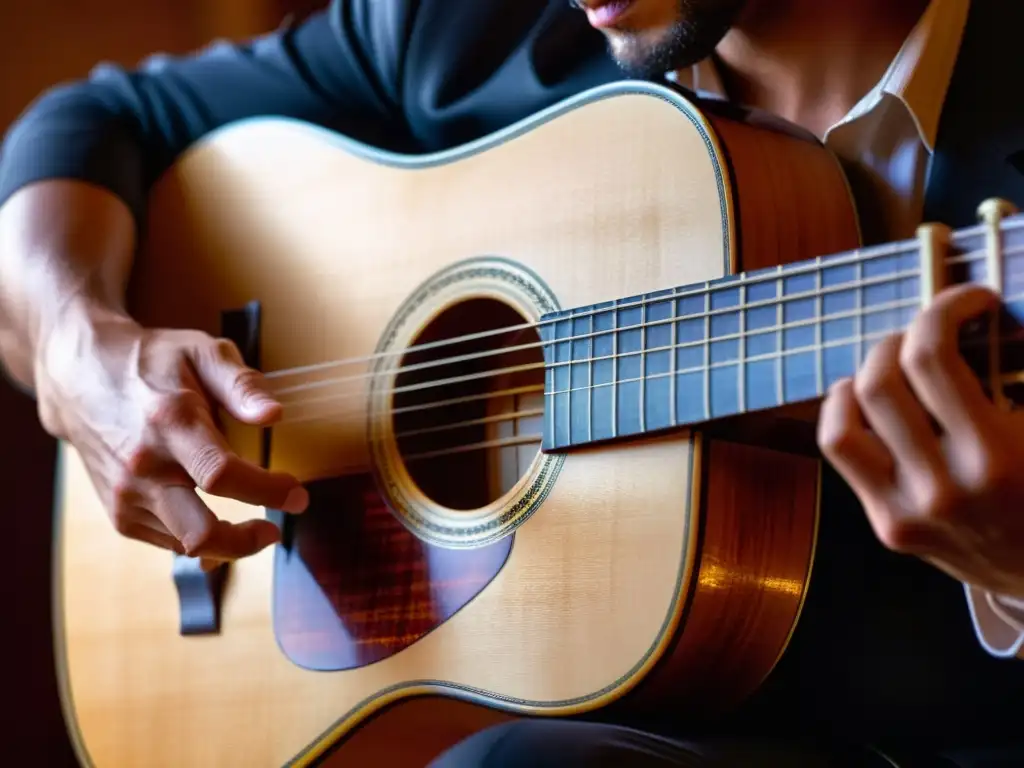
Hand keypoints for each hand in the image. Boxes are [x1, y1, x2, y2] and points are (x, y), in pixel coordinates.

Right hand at [35, 300, 307, 561]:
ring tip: (251, 524)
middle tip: (274, 529)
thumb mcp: (202, 352)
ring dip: (226, 543)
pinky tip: (213, 516)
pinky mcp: (118, 512)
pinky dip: (197, 537)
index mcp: (170, 423)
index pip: (222, 475)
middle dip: (247, 541)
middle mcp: (143, 466)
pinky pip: (168, 541)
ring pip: (187, 544)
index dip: (267, 492)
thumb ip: (242, 385)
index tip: (298, 495)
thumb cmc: (152, 362)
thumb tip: (274, 414)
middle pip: (201, 531)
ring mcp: (126, 494)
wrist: (80, 375)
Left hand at [817, 284, 1023, 597]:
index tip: (970, 298)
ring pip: (844, 418)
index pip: (932, 358)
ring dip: (867, 374)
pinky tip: (866, 399)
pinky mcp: (888, 528)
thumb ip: (1019, 370)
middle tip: (934, 333)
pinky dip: (843, 411)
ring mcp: (906, 513)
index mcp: (996, 459)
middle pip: (881, 381)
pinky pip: (841, 451)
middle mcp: (941, 489)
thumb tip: (988, 313)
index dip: (944, 308)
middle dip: (904, 338)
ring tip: (897, 364)